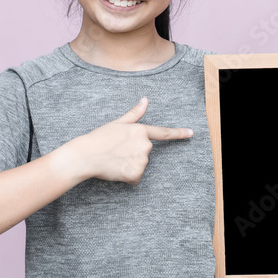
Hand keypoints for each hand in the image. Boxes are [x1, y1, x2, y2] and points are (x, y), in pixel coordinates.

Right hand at [69, 97, 193, 184]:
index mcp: (141, 131)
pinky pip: (135, 178)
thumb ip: (135, 113)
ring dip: (130, 166)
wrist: (85, 155)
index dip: (179, 133)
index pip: (163, 132)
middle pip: (145, 153)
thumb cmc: (99, 138)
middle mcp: (145, 145)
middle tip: (117, 152)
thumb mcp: (117, 123)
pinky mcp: (136, 173)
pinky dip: (127, 177)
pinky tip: (116, 170)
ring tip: (114, 160)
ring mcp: (142, 159)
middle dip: (133, 154)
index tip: (191, 133)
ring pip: (140, 166)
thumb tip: (145, 100)